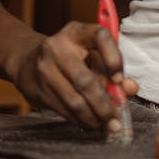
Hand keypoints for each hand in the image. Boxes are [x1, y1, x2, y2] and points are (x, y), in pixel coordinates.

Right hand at [13, 22, 137, 130]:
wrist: (27, 61)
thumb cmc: (69, 57)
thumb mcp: (90, 55)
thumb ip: (112, 70)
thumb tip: (131, 88)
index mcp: (76, 32)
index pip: (100, 36)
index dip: (113, 58)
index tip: (119, 79)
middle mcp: (58, 47)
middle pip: (85, 80)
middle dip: (104, 105)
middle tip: (116, 121)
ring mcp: (45, 69)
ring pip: (74, 100)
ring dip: (93, 117)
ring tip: (106, 126)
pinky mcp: (37, 89)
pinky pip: (64, 109)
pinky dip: (80, 120)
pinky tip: (90, 123)